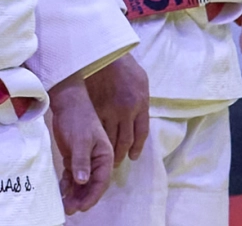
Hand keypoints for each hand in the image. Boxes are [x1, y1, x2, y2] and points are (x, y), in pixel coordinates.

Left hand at [48, 74, 113, 214]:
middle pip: (93, 184)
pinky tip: (61, 192)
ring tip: (65, 205)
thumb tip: (83, 181)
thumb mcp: (80, 141)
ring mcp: (87, 160)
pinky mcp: (76, 158)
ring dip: (75, 194)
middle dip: (83, 197)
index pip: (102, 180)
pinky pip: (73, 176)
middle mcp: (98, 160)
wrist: (68, 105)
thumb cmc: (78, 121)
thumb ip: (81, 161)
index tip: (82, 207)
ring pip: (83, 182)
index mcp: (106, 155)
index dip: (93, 195)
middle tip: (70, 209)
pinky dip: (68, 185)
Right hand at [85, 54, 149, 166]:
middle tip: (117, 162)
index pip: (141, 133)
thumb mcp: (142, 82)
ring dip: (108, 152)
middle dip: (122, 154)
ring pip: (109, 139)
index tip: (133, 156)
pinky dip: (96, 142)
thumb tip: (141, 115)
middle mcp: (127, 111)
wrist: (104, 57)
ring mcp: (109, 112)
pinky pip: (96, 131)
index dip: (137, 147)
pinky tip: (94, 148)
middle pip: (125, 140)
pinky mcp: (94, 110)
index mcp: (141, 104)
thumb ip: (142, 101)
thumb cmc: (125, 67)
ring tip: (105, 159)